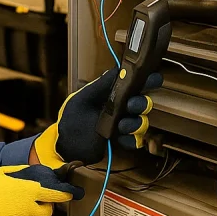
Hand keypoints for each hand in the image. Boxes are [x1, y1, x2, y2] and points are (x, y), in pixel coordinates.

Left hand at [33, 67, 162, 167]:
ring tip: (121, 126)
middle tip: (131, 106)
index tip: (152, 79)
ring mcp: (122, 125)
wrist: (64, 146)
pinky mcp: (121, 141)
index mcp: (112, 93)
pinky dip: (130, 140)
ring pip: (141, 121)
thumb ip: (101, 85)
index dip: (147, 80)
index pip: (135, 84)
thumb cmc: (71, 119)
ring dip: (135, 123)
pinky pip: (135, 140)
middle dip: (141, 103)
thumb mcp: (82, 99)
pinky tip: (120, 139)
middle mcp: (120, 108)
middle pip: (143, 102)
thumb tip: (118, 69)